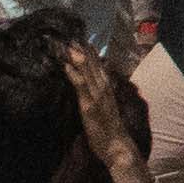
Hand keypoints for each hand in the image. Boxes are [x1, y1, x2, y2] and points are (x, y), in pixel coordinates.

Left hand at [60, 37, 150, 182]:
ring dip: (78, 57)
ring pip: (87, 72)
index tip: (82, 41)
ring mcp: (97, 96)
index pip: (99, 67)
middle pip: (93, 65)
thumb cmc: (109, 132)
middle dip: (83, 50)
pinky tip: (66, 65)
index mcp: (107, 89)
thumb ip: (100, 98)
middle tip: (72, 36)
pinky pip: (81, 86)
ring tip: (69, 44)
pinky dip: (74, 74)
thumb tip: (92, 89)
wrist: (117, 146)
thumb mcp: (105, 111)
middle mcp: (104, 89)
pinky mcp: (90, 105)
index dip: (91, 54)